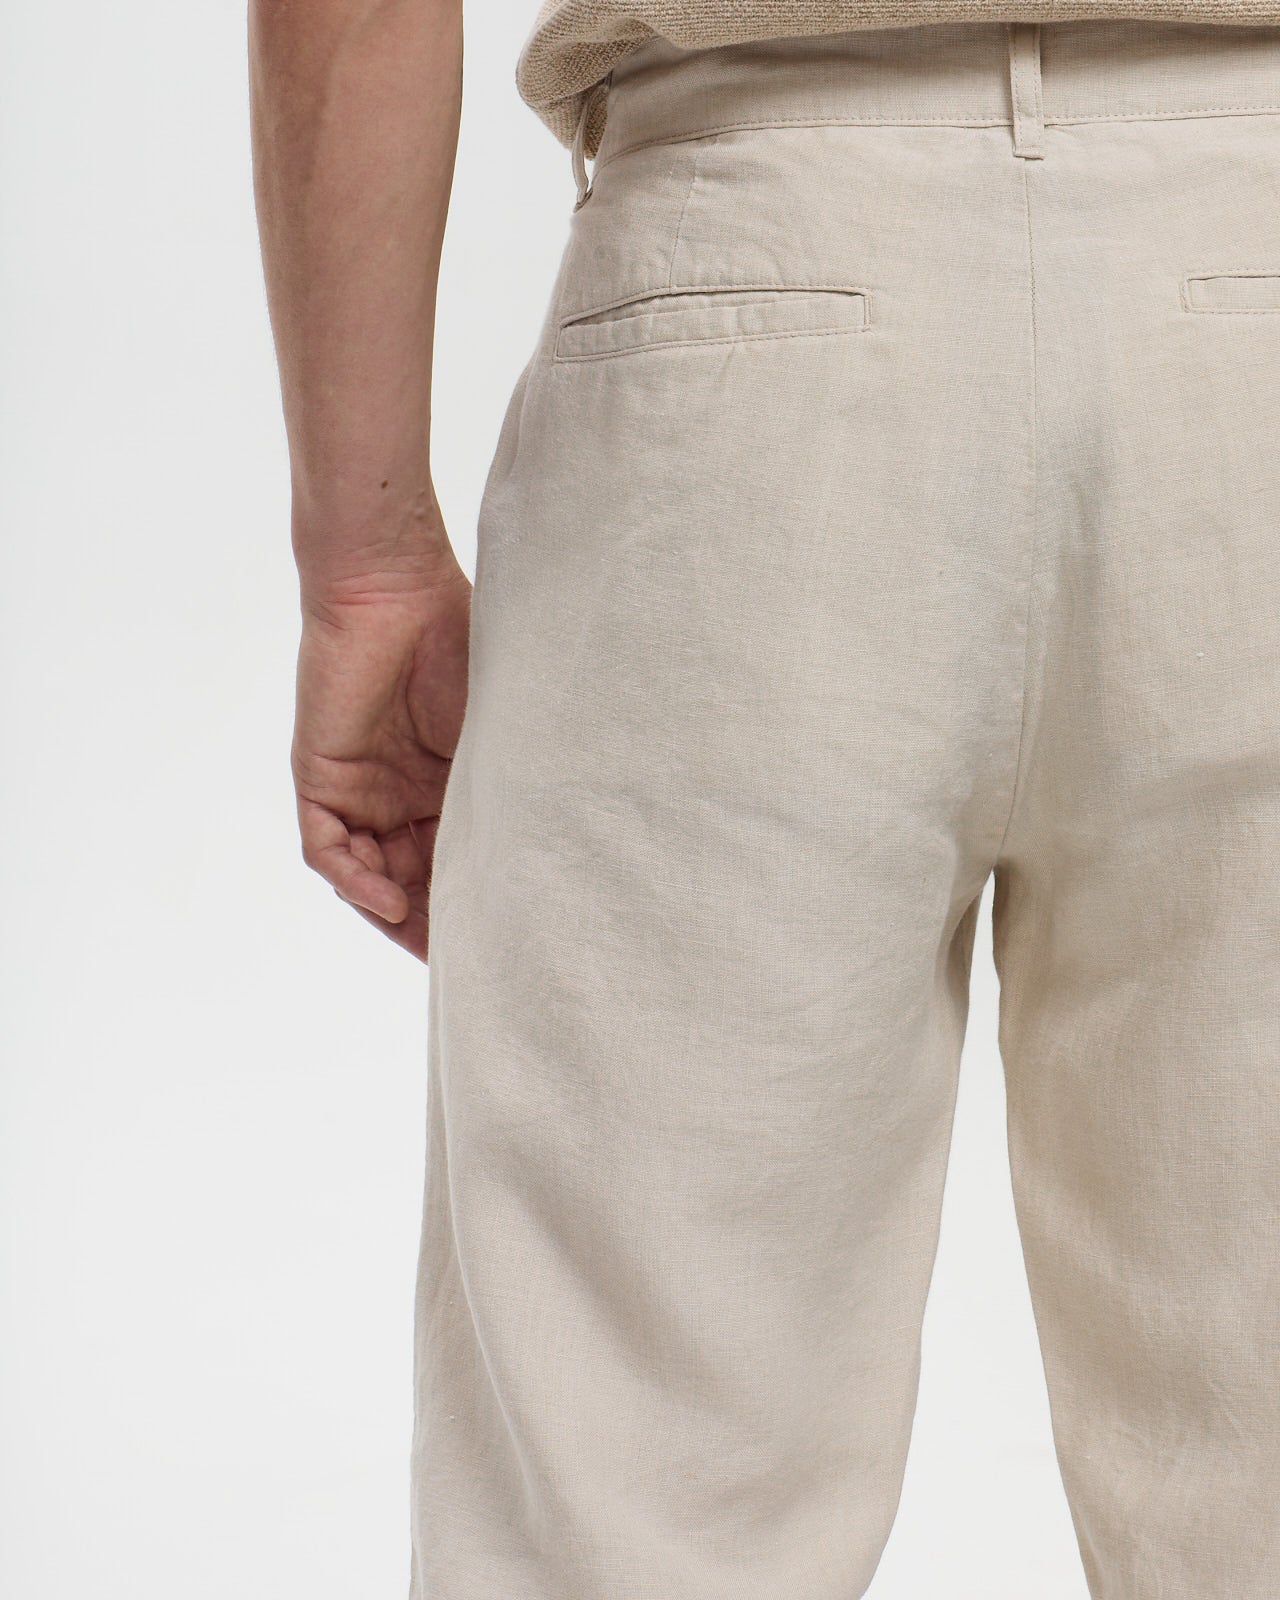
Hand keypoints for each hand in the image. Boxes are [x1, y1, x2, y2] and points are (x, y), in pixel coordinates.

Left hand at [292, 557, 470, 960]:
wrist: (395, 584)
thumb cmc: (459, 639)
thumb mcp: (498, 729)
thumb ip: (510, 783)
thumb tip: (567, 845)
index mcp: (444, 786)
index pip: (455, 863)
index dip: (473, 908)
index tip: (508, 947)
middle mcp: (398, 798)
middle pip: (414, 882)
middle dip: (438, 927)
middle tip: (476, 968)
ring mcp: (358, 791)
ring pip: (370, 877)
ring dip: (398, 913)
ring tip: (436, 946)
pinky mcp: (321, 778)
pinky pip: (329, 850)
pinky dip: (356, 881)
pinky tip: (390, 898)